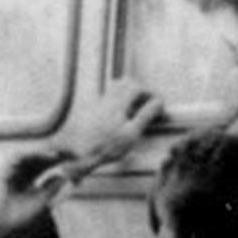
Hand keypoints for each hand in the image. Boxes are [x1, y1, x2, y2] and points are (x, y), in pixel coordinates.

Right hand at [0, 149, 74, 237]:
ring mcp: (10, 169)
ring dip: (47, 152)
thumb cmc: (15, 217)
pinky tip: (49, 156)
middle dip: (56, 154)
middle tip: (73, 152)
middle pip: (40, 157)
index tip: (76, 159)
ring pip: (31, 155)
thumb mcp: (41, 202)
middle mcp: (19, 171)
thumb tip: (66, 176)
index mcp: (28, 178)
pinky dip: (34, 154)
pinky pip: (19, 156)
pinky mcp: (2, 169)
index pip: (46, 165)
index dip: (60, 161)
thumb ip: (52, 188)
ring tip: (63, 153)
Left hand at [52, 80, 166, 183]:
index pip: (138, 87)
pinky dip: (119, 101)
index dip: (150, 93)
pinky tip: (120, 116)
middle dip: (139, 90)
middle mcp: (107, 99)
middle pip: (125, 83)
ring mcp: (98, 104)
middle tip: (147, 103)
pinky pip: (108, 98)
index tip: (158, 103)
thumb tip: (158, 103)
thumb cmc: (106, 146)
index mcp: (119, 102)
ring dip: (128, 94)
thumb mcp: (132, 133)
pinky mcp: (92, 110)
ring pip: (115, 89)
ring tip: (135, 109)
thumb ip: (146, 115)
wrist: (79, 154)